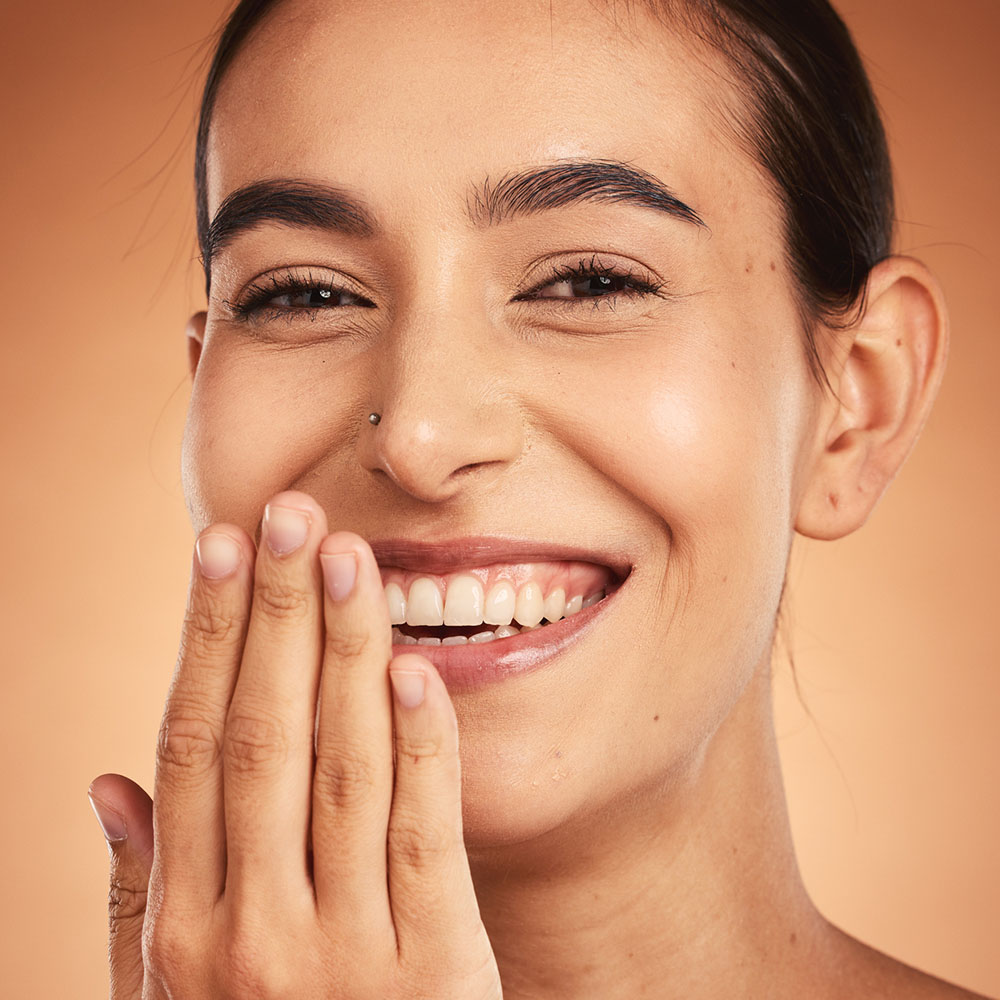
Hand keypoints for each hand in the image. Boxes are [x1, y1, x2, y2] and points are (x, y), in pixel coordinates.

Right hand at [88, 491, 502, 998]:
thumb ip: (134, 896)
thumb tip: (101, 784)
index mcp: (180, 927)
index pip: (189, 743)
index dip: (205, 637)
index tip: (220, 548)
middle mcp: (250, 931)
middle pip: (262, 735)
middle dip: (275, 614)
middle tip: (289, 512)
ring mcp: (344, 952)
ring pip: (343, 767)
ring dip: (346, 652)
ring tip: (348, 557)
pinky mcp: (435, 974)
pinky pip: (424, 837)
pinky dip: (424, 747)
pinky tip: (418, 669)